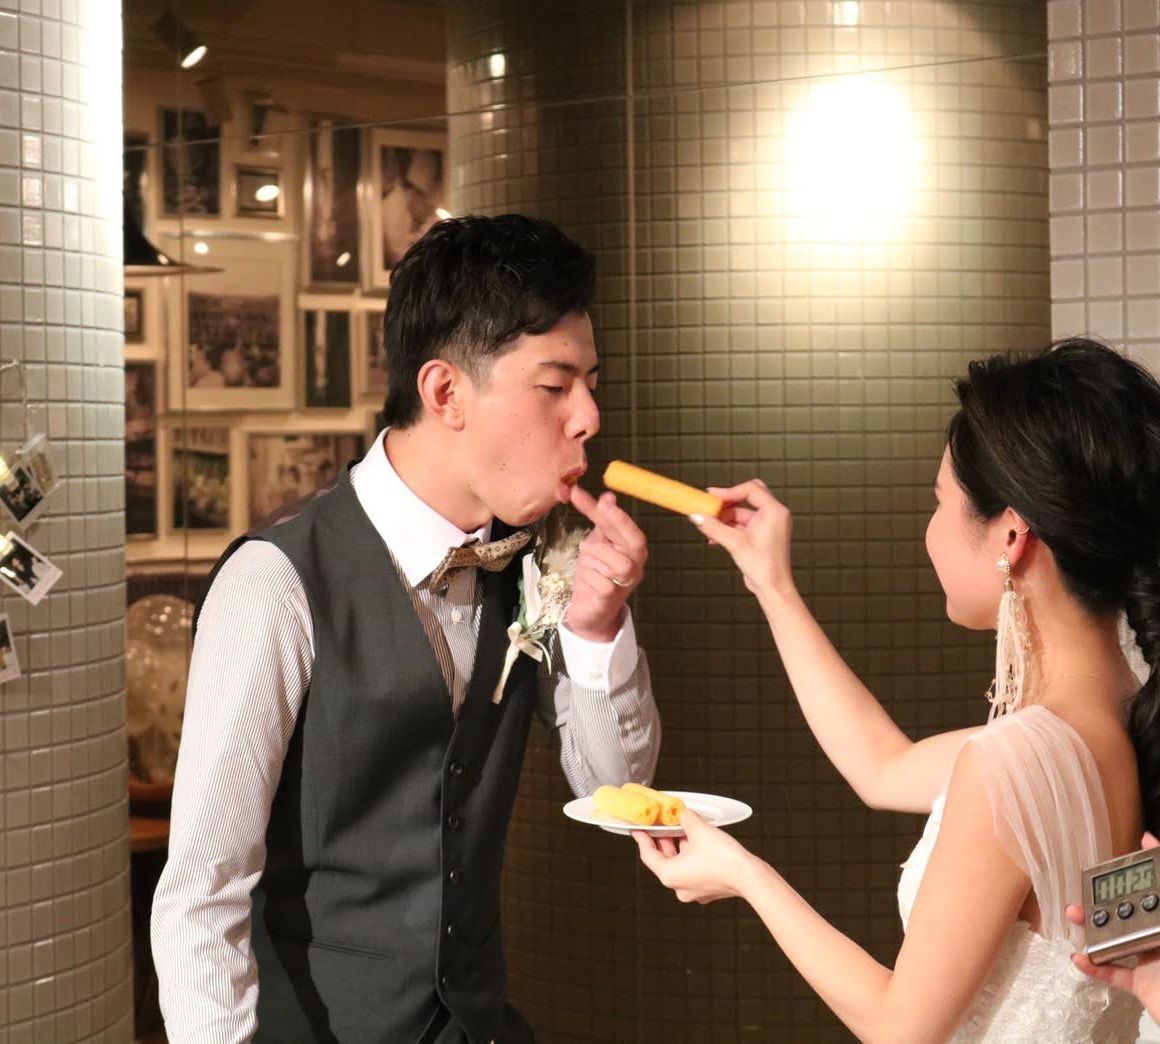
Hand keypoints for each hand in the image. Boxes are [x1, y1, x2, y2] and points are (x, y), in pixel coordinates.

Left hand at [563, 485, 647, 642]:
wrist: (589, 612)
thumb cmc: (595, 575)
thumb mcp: (595, 544)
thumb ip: (601, 522)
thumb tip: (608, 496)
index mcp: (633, 551)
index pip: (631, 531)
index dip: (618, 515)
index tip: (604, 498)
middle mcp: (635, 566)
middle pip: (633, 542)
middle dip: (617, 522)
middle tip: (600, 505)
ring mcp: (625, 583)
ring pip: (614, 560)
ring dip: (594, 554)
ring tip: (586, 561)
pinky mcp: (610, 598)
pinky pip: (598, 578)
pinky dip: (587, 574)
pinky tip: (585, 578)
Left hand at [633, 810, 757, 903]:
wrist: (749, 877)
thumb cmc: (722, 856)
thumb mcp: (698, 829)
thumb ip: (685, 818)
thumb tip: (682, 813)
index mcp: (669, 875)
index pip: (647, 854)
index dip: (642, 838)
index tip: (637, 828)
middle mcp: (678, 887)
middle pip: (663, 860)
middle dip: (663, 840)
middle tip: (662, 824)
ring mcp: (694, 891)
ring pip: (680, 865)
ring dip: (679, 847)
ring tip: (682, 829)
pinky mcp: (708, 890)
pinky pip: (693, 870)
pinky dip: (692, 856)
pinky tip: (698, 841)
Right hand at [690, 479, 793, 597]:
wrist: (773, 588)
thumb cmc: (766, 568)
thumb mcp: (735, 544)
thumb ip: (714, 528)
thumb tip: (697, 516)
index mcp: (774, 512)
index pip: (750, 490)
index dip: (729, 491)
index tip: (712, 496)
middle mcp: (773, 515)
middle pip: (747, 496)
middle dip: (727, 502)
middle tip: (710, 504)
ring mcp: (767, 525)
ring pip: (741, 512)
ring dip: (724, 518)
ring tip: (709, 526)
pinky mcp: (760, 534)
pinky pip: (742, 524)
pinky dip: (728, 527)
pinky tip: (715, 537)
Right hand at [1066, 832, 1159, 1022]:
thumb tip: (1155, 843)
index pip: (1157, 888)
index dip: (1147, 867)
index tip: (1134, 847)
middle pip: (1129, 909)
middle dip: (1105, 896)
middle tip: (1088, 884)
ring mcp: (1151, 959)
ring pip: (1115, 936)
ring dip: (1091, 926)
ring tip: (1074, 914)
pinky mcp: (1141, 983)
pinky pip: (1113, 972)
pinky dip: (1093, 966)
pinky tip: (1079, 957)